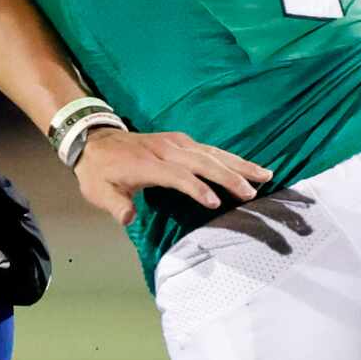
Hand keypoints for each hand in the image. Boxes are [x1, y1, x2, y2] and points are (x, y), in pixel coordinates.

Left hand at [73, 128, 270, 227]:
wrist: (95, 140)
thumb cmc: (99, 172)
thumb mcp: (98, 192)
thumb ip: (115, 205)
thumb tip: (128, 218)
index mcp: (147, 164)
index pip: (177, 176)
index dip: (197, 189)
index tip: (215, 203)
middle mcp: (166, 150)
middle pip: (203, 162)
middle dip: (230, 177)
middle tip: (253, 192)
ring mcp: (176, 143)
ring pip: (213, 153)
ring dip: (239, 164)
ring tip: (265, 175)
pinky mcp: (181, 140)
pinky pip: (210, 149)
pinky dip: (231, 157)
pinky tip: (248, 166)